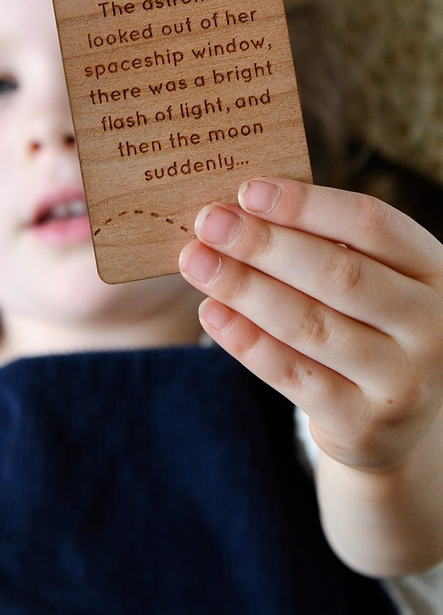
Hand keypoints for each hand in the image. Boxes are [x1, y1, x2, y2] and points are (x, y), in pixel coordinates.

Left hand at [179, 178, 442, 574]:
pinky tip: (211, 312)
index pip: (372, 224)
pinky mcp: (363, 424)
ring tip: (197, 261)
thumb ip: (326, 245)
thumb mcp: (375, 280)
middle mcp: (431, 324)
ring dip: (244, 288)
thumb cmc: (371, 325)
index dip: (307, 205)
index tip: (248, 190)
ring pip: (310, 324)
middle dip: (264, 244)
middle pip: (338, 273)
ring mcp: (401, 379)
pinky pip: (293, 375)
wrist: (399, 421)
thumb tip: (240, 209)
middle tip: (209, 222)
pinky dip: (247, 341)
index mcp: (435, 269)